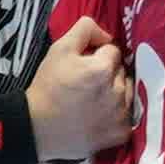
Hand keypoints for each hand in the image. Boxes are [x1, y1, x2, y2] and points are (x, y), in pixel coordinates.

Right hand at [26, 20, 135, 162]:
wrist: (37, 128)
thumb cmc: (48, 87)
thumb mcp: (59, 50)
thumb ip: (85, 30)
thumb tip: (107, 35)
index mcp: (104, 69)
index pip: (112, 51)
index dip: (96, 56)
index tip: (83, 66)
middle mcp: (118, 91)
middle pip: (122, 72)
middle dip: (108, 74)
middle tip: (86, 84)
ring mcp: (122, 115)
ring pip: (127, 93)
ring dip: (115, 93)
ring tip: (93, 101)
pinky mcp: (122, 133)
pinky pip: (127, 117)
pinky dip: (116, 116)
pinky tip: (99, 117)